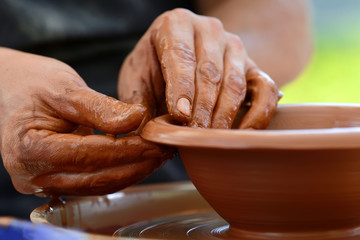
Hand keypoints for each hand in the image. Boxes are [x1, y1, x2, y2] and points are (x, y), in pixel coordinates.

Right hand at [0, 48, 171, 195]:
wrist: (12, 90)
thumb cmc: (32, 84)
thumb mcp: (64, 87)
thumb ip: (99, 107)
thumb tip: (137, 119)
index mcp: (29, 148)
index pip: (89, 155)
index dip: (127, 150)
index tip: (157, 141)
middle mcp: (33, 174)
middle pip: (96, 177)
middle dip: (136, 165)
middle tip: (165, 150)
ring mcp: (43, 181)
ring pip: (98, 185)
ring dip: (132, 172)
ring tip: (158, 155)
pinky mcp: (56, 179)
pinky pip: (93, 182)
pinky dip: (119, 172)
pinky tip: (140, 160)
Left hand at [118, 8, 280, 128]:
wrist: (177, 60)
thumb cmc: (154, 70)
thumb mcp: (137, 80)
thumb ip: (137, 101)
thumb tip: (144, 127)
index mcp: (176, 24)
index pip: (181, 56)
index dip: (181, 88)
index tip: (180, 116)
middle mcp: (209, 30)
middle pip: (210, 73)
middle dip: (202, 109)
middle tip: (195, 136)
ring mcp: (234, 47)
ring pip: (235, 83)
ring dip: (224, 116)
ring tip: (212, 140)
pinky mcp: (252, 67)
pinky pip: (264, 90)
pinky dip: (258, 114)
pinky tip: (244, 134)